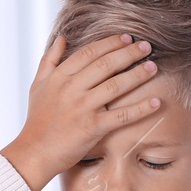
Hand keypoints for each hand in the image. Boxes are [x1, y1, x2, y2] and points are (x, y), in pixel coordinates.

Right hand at [0, 33, 164, 190]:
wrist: (33, 152)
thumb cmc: (37, 120)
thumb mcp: (37, 85)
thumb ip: (49, 60)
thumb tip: (62, 38)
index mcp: (59, 77)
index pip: (89, 53)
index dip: (110, 43)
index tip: (127, 38)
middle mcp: (71, 89)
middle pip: (105, 64)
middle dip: (129, 53)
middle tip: (147, 46)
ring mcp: (82, 108)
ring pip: (115, 86)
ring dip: (137, 75)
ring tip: (153, 67)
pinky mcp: (91, 128)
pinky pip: (121, 116)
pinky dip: (140, 109)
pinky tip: (156, 102)